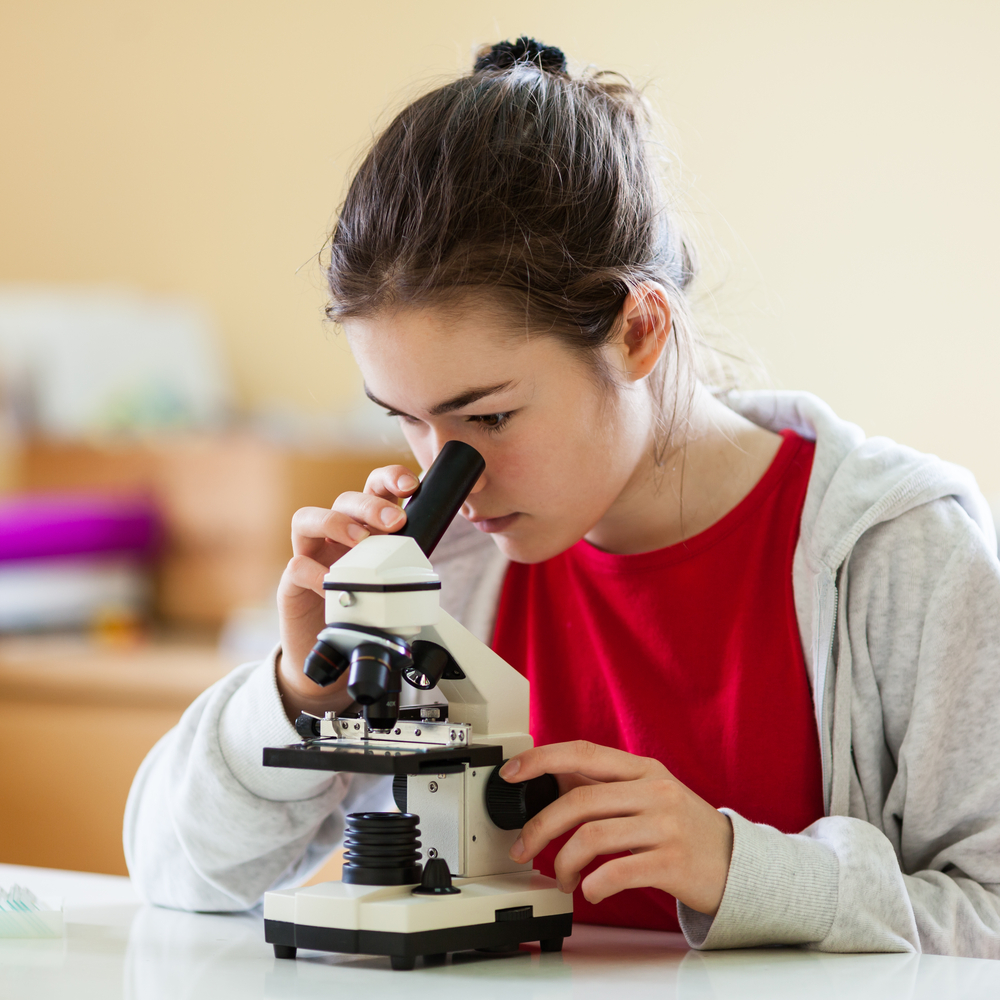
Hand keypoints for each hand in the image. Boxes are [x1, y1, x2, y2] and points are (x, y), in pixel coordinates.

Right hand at [275, 464, 419, 721]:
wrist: (331, 650)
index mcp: (363, 526)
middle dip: (371, 505)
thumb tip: (427, 560)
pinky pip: (297, 566)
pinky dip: (317, 572)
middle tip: (395, 522)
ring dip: (337, 524)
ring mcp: (309, 554)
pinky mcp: (291, 582)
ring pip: (306, 518)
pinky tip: (334, 583)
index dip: (389, 479)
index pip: (373, 489)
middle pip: (344, 499)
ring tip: (361, 543)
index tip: (411, 485)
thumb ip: (401, 565)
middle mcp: (333, 534)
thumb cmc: (362, 609)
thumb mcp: (388, 582)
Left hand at [500, 741, 733, 915]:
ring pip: (592, 838)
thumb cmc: (683, 828)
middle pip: (579, 800)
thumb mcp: (649, 793)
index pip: (583, 752)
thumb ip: (605, 786)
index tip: (512, 772)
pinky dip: (593, 885)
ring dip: (563, 863)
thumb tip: (549, 779)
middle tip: (522, 847)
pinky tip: (590, 890)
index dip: (542, 759)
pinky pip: (616, 872)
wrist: (738, 864)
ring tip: (562, 877)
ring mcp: (664, 826)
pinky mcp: (672, 863)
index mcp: (642, 769)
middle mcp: (654, 791)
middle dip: (539, 827)